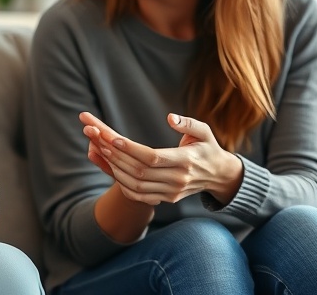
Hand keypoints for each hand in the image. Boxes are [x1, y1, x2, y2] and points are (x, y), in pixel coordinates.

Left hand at [81, 112, 242, 204]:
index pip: (153, 157)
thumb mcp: (204, 132)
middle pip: (139, 170)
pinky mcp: (167, 198)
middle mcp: (178, 179)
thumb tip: (170, 118)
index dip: (131, 149)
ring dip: (115, 168)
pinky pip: (139, 195)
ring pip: (136, 184)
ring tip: (100, 149)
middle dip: (116, 155)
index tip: (113, 138)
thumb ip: (188, 124)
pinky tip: (111, 168)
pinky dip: (122, 184)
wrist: (218, 175)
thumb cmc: (207, 147)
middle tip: (98, 138)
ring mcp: (171, 191)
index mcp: (186, 160)